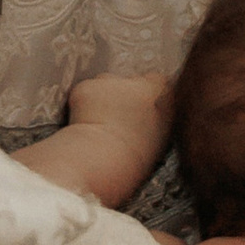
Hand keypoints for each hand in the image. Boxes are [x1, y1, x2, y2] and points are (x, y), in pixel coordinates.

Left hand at [11, 69, 174, 209]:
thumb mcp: (161, 140)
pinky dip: (81, 105)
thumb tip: (149, 119)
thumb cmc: (136, 162)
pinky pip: (84, 93)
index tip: (139, 109)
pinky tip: (83, 125)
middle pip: (130, 82)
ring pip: (105, 85)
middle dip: (122, 95)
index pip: (158, 82)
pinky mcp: (86, 87)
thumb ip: (158, 120)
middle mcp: (140, 82)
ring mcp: (111, 82)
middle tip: (115, 120)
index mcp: (163, 96)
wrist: (106, 160)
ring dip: (101, 99)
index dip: (146, 95)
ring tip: (98, 126)